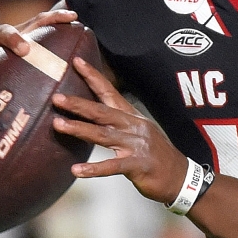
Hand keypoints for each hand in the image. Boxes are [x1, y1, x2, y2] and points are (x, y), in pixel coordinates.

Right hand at [0, 8, 78, 95]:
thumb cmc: (5, 80)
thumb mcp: (29, 72)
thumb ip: (52, 69)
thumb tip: (86, 71)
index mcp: (16, 40)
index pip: (36, 23)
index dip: (54, 17)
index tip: (74, 16)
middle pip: (3, 31)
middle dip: (14, 38)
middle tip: (25, 50)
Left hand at [53, 58, 189, 204]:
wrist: (180, 176)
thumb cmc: (156, 155)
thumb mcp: (139, 132)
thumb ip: (118, 122)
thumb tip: (93, 115)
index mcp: (132, 117)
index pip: (109, 92)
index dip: (93, 77)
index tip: (76, 62)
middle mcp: (133, 127)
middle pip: (102, 112)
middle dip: (78, 104)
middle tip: (57, 97)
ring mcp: (136, 146)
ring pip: (103, 135)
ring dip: (79, 129)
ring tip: (58, 125)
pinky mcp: (138, 166)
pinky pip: (112, 167)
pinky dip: (94, 169)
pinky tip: (76, 170)